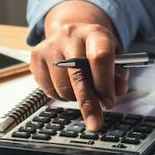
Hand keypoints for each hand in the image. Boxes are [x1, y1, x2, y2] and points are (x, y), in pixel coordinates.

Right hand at [30, 0, 128, 130]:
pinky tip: (69, 88)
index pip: (100, 57)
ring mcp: (51, 45)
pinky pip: (48, 89)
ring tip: (83, 93)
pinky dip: (61, 96)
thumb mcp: (115, 58)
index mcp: (95, 33)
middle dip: (88, 103)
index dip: (105, 83)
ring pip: (62, 86)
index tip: (108, 103)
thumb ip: (118, 75)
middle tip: (95, 122)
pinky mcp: (36, 56)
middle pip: (78, 75)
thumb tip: (119, 90)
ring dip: (75, 98)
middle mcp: (71, 35)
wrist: (73, 32)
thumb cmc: (97, 49)